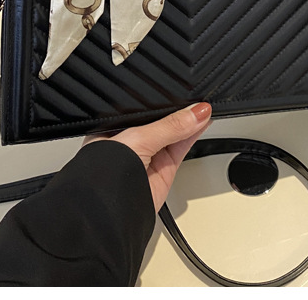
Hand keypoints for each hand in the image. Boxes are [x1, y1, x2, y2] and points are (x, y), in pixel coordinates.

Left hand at [84, 103, 211, 211]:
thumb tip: (195, 112)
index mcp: (114, 128)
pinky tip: (202, 122)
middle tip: (198, 99)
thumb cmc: (103, 176)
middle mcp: (131, 141)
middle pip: (161, 120)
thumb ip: (169, 126)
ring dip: (190, 122)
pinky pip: (182, 147)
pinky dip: (193, 135)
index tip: (182, 92)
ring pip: (175, 133)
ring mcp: (148, 156)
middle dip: (178, 111)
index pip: (143, 108)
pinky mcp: (164, 170)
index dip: (162, 100)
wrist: (112, 216)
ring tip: (204, 109)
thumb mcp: (137, 139)